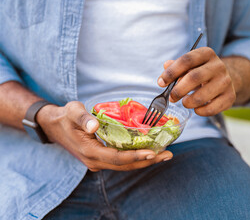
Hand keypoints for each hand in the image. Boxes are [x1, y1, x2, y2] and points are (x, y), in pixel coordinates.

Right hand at [36, 101, 172, 170]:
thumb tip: (94, 125)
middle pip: (125, 165)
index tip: (153, 153)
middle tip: (167, 155)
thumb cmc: (65, 117)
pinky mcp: (101, 158)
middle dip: (147, 161)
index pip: (117, 157)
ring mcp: (98, 161)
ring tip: (164, 155)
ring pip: (124, 165)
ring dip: (144, 161)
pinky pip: (121, 161)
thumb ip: (83, 118)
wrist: (53, 125)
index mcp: (89, 151)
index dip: (135, 156)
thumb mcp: (72, 112)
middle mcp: (95, 161)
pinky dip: (136, 157)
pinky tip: (149, 152)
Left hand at [158, 47, 235, 115]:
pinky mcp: (230, 97)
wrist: (225, 79)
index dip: (171, 72)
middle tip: (172, 98)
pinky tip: (196, 109)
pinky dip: (200, 111)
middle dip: (178, 90)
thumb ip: (176, 66)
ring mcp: (226, 82)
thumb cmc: (201, 72)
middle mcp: (218, 66)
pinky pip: (211, 109)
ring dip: (188, 102)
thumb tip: (166, 66)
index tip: (161, 83)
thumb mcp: (190, 65)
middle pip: (194, 78)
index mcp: (206, 53)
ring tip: (185, 102)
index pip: (186, 60)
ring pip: (202, 96)